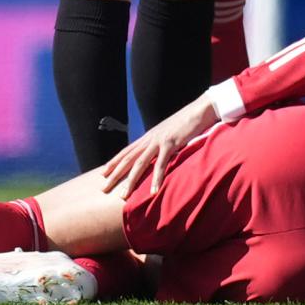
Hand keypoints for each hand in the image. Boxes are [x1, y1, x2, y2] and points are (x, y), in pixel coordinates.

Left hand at [101, 91, 220, 196]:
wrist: (200, 109)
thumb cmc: (187, 122)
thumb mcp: (170, 134)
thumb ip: (162, 144)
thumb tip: (159, 155)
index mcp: (149, 136)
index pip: (127, 151)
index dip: (114, 162)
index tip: (103, 173)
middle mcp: (150, 138)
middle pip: (128, 158)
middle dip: (115, 174)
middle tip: (103, 188)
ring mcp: (159, 141)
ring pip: (140, 163)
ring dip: (130, 180)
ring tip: (123, 196)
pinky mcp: (171, 143)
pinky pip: (161, 164)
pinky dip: (156, 178)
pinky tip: (153, 191)